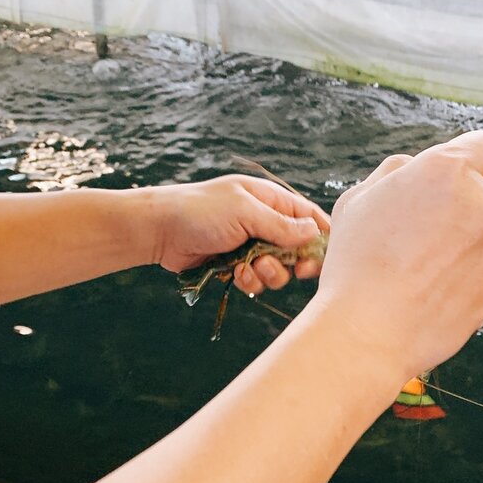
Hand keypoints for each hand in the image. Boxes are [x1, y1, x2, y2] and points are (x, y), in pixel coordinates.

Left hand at [149, 175, 329, 291]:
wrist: (160, 230)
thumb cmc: (201, 211)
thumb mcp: (245, 212)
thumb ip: (280, 225)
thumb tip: (313, 232)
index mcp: (271, 201)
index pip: (309, 217)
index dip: (320, 238)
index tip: (322, 257)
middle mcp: (265, 223)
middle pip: (300, 249)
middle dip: (297, 263)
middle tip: (297, 271)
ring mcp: (252, 246)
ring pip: (280, 270)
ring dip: (270, 274)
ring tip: (251, 267)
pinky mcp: (238, 266)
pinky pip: (257, 280)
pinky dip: (250, 281)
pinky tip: (235, 274)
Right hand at [310, 130, 482, 381]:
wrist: (369, 334)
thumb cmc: (355, 265)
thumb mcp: (358, 199)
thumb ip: (398, 171)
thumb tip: (417, 167)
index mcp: (447, 170)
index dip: (473, 161)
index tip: (456, 182)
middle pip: (482, 195)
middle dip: (456, 210)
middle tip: (413, 240)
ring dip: (462, 245)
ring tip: (418, 274)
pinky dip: (468, 276)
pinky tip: (432, 293)